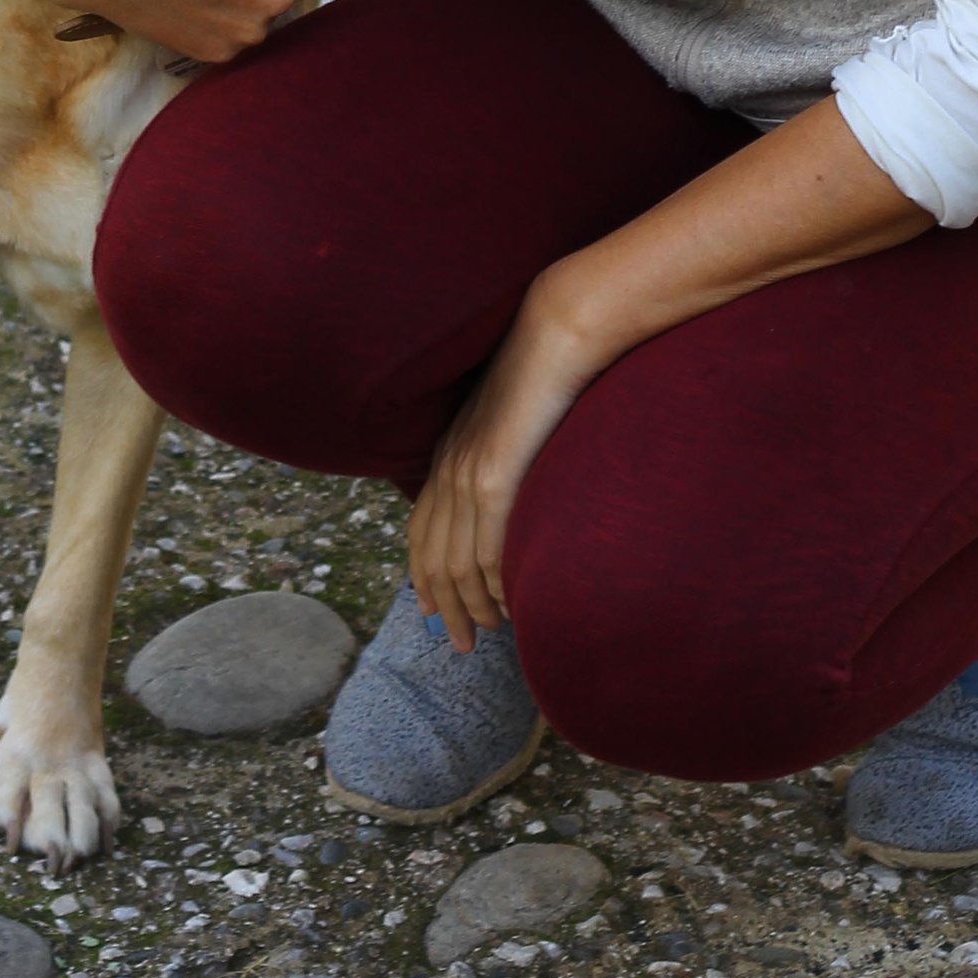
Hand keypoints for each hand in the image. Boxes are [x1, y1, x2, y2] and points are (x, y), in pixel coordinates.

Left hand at [406, 288, 596, 655]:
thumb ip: (502, 456)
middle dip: (444, 606)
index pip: (420, 529)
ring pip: (457, 562)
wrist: (558, 332)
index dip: (422, 575)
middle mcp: (449, 467)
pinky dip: (495, 585)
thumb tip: (511, 491)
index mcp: (449, 452)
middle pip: (432, 557)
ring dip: (472, 606)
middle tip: (460, 645)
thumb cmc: (548, 371)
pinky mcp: (496, 477)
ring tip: (489, 633)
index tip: (431, 611)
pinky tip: (509, 605)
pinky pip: (486, 547)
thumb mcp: (512, 420)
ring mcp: (469, 473)